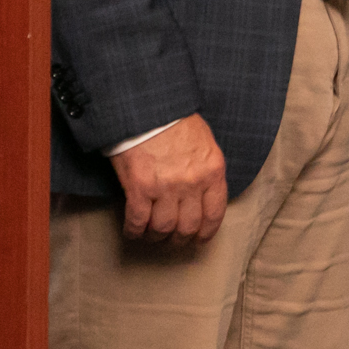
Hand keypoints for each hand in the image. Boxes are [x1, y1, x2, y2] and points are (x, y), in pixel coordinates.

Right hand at [109, 113, 227, 243]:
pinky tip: (133, 231)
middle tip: (172, 240)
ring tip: (151, 234)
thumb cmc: (175, 122)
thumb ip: (206, 170)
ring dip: (157, 237)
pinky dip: (134, 231)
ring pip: (164, 228)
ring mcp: (166, 187)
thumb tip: (203, 195)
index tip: (198, 239)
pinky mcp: (140, 188)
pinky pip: (138, 222)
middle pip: (189, 226)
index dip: (206, 232)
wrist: (148, 108)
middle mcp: (192, 183)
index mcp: (212, 171)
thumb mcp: (204, 143)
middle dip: (180, 239)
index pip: (215, 213)